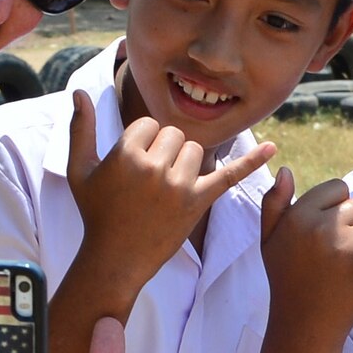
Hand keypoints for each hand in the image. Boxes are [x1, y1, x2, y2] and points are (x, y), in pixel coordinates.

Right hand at [65, 90, 273, 292]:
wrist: (115, 260)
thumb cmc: (96, 213)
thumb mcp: (80, 171)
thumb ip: (79, 129)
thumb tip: (79, 92)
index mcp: (126, 154)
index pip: (149, 125)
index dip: (142, 143)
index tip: (133, 168)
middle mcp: (154, 167)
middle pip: (174, 135)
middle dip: (164, 152)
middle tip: (148, 183)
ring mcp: (178, 186)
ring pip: (194, 151)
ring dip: (183, 164)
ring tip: (164, 191)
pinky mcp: (198, 203)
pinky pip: (228, 175)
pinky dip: (251, 162)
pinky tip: (272, 148)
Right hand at [259, 170, 352, 336]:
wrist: (303, 326)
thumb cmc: (287, 279)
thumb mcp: (268, 240)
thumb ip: (273, 203)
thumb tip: (284, 169)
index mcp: (297, 216)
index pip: (336, 188)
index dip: (334, 208)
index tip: (324, 234)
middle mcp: (320, 228)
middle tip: (335, 254)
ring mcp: (345, 247)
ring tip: (348, 264)